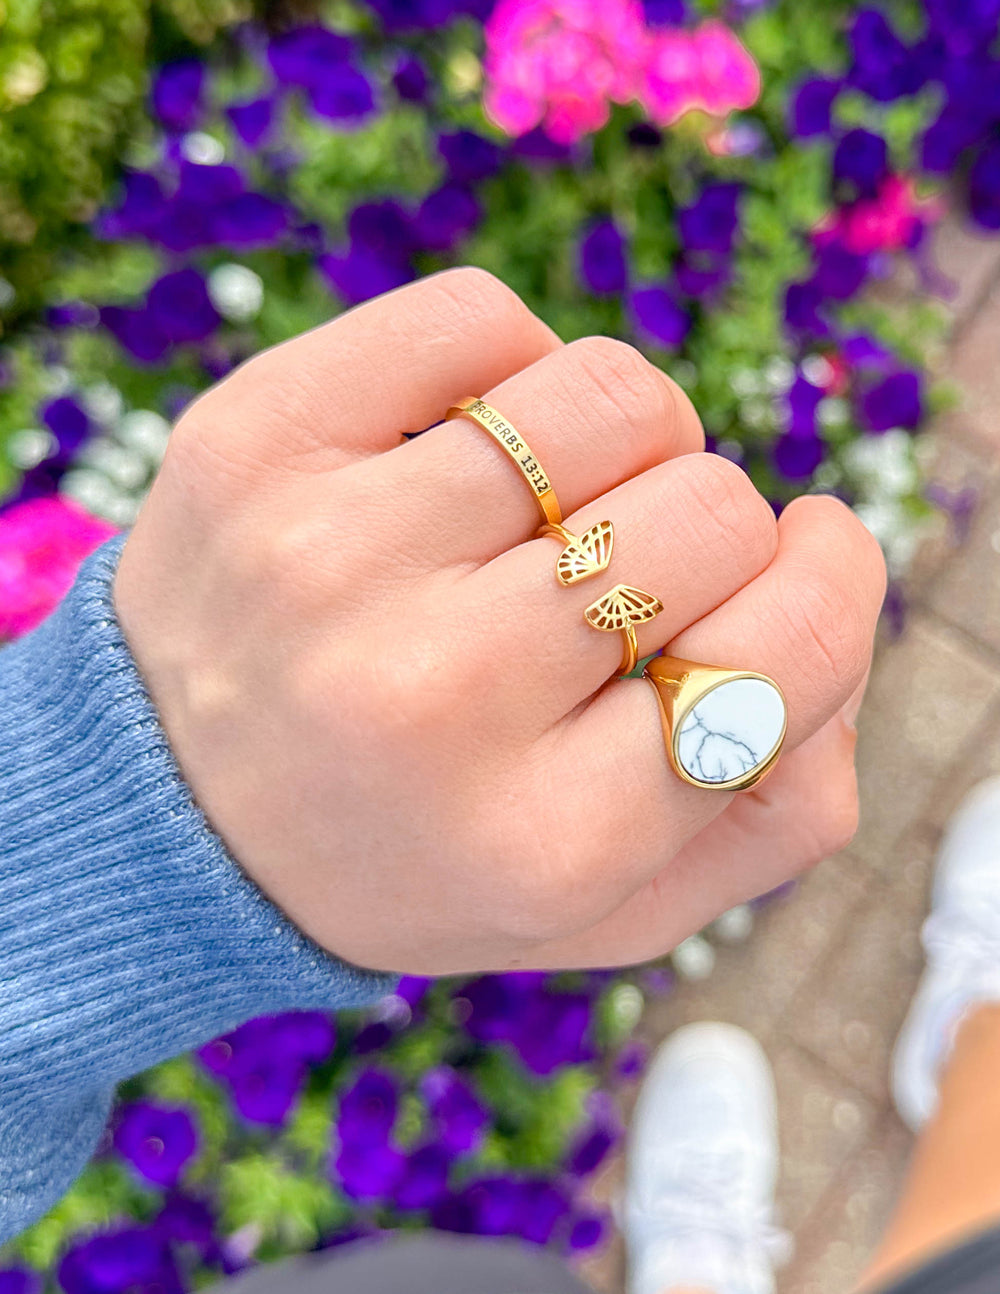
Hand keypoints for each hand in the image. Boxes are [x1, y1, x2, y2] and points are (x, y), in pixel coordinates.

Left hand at [114, 268, 884, 975]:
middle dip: (703, 534)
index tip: (790, 570)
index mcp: (544, 839)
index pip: (787, 649)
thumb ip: (773, 803)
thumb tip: (831, 601)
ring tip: (558, 506)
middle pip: (709, 512)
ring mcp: (329, 555)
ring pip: (609, 397)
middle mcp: (433, 697)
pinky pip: (475, 317)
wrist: (172, 815)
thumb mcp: (607, 907)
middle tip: (623, 580)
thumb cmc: (416, 853)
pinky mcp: (256, 439)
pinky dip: (513, 366)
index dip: (823, 589)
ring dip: (624, 441)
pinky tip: (473, 450)